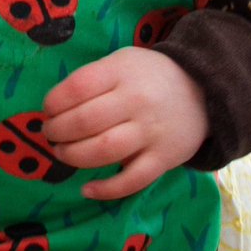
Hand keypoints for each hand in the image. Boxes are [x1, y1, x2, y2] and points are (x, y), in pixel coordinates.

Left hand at [42, 46, 207, 200]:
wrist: (203, 90)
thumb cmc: (148, 75)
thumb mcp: (121, 61)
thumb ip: (92, 79)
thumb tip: (55, 107)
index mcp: (121, 72)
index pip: (77, 88)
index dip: (53, 102)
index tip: (47, 110)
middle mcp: (136, 101)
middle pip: (85, 121)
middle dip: (57, 131)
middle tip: (49, 134)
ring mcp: (151, 132)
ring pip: (104, 150)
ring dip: (73, 156)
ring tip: (61, 153)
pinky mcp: (164, 159)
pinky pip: (132, 180)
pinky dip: (107, 189)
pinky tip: (87, 189)